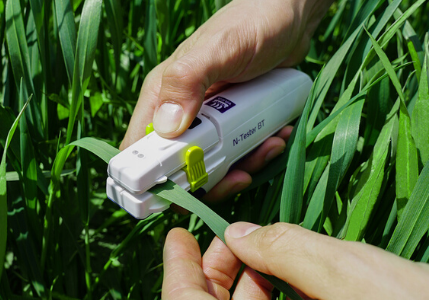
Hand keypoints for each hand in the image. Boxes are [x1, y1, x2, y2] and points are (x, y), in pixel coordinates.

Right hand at [120, 0, 332, 199]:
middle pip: (178, 167)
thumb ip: (186, 82)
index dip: (149, 178)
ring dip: (241, 166)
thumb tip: (165, 128)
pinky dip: (257, 153)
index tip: (178, 193)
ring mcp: (209, 120)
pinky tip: (276, 136)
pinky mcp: (234, 123)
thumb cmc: (251, 23)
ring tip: (268, 145)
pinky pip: (238, 153)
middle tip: (238, 173)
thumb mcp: (218, 49)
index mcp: (162, 96)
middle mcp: (180, 112)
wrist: (292, 17)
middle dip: (208, 179)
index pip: (139, 147)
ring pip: (211, 165)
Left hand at [162, 223, 428, 299]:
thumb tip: (240, 234)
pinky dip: (274, 298)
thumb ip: (287, 250)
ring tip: (258, 250)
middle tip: (230, 236)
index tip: (177, 235)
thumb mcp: (349, 278)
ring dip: (248, 284)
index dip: (178, 268)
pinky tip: (287, 278)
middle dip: (219, 271)